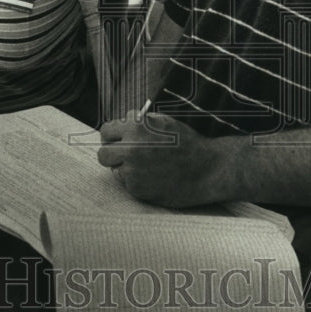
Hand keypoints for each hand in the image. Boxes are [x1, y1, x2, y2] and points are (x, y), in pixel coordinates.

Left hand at [98, 110, 236, 207]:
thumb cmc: (188, 143)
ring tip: (146, 166)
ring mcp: (133, 171)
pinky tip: (154, 177)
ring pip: (115, 170)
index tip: (118, 139)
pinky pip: (128, 184)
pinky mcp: (138, 189)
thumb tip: (122, 123)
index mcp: (136, 127)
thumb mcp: (165, 122)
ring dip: (125, 168)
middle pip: (103, 153)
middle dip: (113, 153)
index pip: (106, 131)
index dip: (112, 135)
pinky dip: (137, 181)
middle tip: (125, 155)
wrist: (208, 169)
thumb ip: (140, 122)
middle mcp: (131, 148)